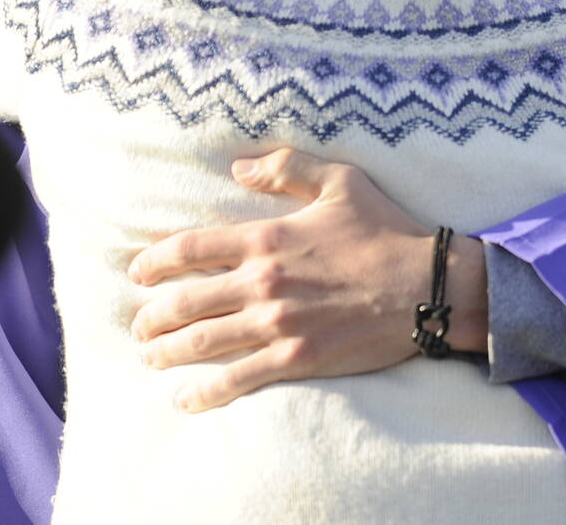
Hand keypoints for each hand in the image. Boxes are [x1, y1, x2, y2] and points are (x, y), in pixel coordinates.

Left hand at [127, 147, 488, 411]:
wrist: (427, 285)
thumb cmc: (385, 230)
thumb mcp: (340, 181)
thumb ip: (286, 167)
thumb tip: (236, 168)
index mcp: (268, 237)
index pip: (190, 248)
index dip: (154, 261)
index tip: (137, 272)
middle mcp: (264, 281)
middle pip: (186, 301)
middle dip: (152, 315)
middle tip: (139, 325)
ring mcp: (278, 323)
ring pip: (203, 341)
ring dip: (168, 352)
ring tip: (152, 356)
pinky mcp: (297, 358)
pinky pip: (238, 379)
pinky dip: (206, 392)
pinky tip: (188, 399)